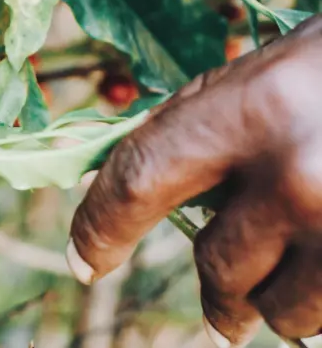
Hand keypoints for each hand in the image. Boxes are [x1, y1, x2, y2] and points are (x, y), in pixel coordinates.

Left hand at [68, 16, 321, 346]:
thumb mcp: (274, 73)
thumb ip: (208, 129)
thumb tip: (142, 193)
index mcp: (253, 108)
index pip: (139, 179)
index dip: (99, 228)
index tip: (83, 262)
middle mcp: (300, 174)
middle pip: (217, 265)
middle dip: (217, 293)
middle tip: (222, 311)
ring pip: (281, 310)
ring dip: (278, 306)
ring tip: (297, 283)